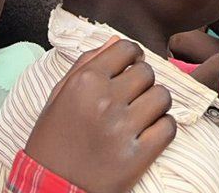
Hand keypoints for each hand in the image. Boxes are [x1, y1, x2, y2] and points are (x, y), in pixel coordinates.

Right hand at [24, 38, 175, 192]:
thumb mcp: (59, 96)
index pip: (126, 48)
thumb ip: (86, 64)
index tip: (131, 66)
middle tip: (133, 95)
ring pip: (162, 97)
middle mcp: (106, 100)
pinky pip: (168, 128)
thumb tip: (115, 41)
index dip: (132, 56)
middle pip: (147, 72)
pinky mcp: (137, 157)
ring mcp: (123, 129)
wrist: (50, 188)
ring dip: (156, 103)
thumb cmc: (51, 141)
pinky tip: (150, 132)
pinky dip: (163, 128)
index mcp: (86, 81)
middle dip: (143, 81)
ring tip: (143, 113)